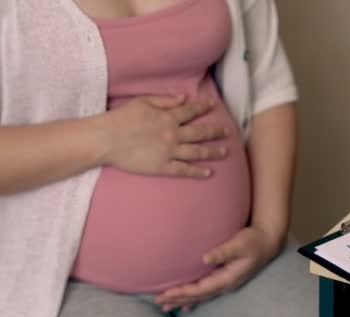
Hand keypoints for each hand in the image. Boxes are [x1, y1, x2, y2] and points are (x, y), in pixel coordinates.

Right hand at [103, 95, 229, 176]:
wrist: (107, 139)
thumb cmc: (122, 118)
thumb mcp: (143, 102)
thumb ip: (165, 100)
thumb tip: (184, 98)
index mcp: (168, 117)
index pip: (191, 111)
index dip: (204, 107)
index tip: (215, 106)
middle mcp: (173, 134)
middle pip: (201, 133)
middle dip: (216, 132)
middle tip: (228, 132)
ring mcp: (169, 151)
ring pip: (197, 152)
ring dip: (213, 152)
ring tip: (225, 152)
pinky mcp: (163, 166)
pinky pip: (184, 170)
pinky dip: (198, 171)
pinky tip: (209, 172)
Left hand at [154, 226, 283, 311]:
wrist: (267, 242)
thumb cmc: (254, 241)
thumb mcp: (240, 243)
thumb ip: (224, 251)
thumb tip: (205, 258)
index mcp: (228, 278)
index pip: (201, 289)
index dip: (183, 292)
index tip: (167, 293)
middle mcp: (226, 284)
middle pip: (198, 296)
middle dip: (178, 299)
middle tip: (159, 302)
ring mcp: (225, 283)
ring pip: (201, 296)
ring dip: (183, 301)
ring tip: (166, 307)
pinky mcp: (224, 278)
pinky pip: (206, 292)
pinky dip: (194, 298)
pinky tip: (186, 305)